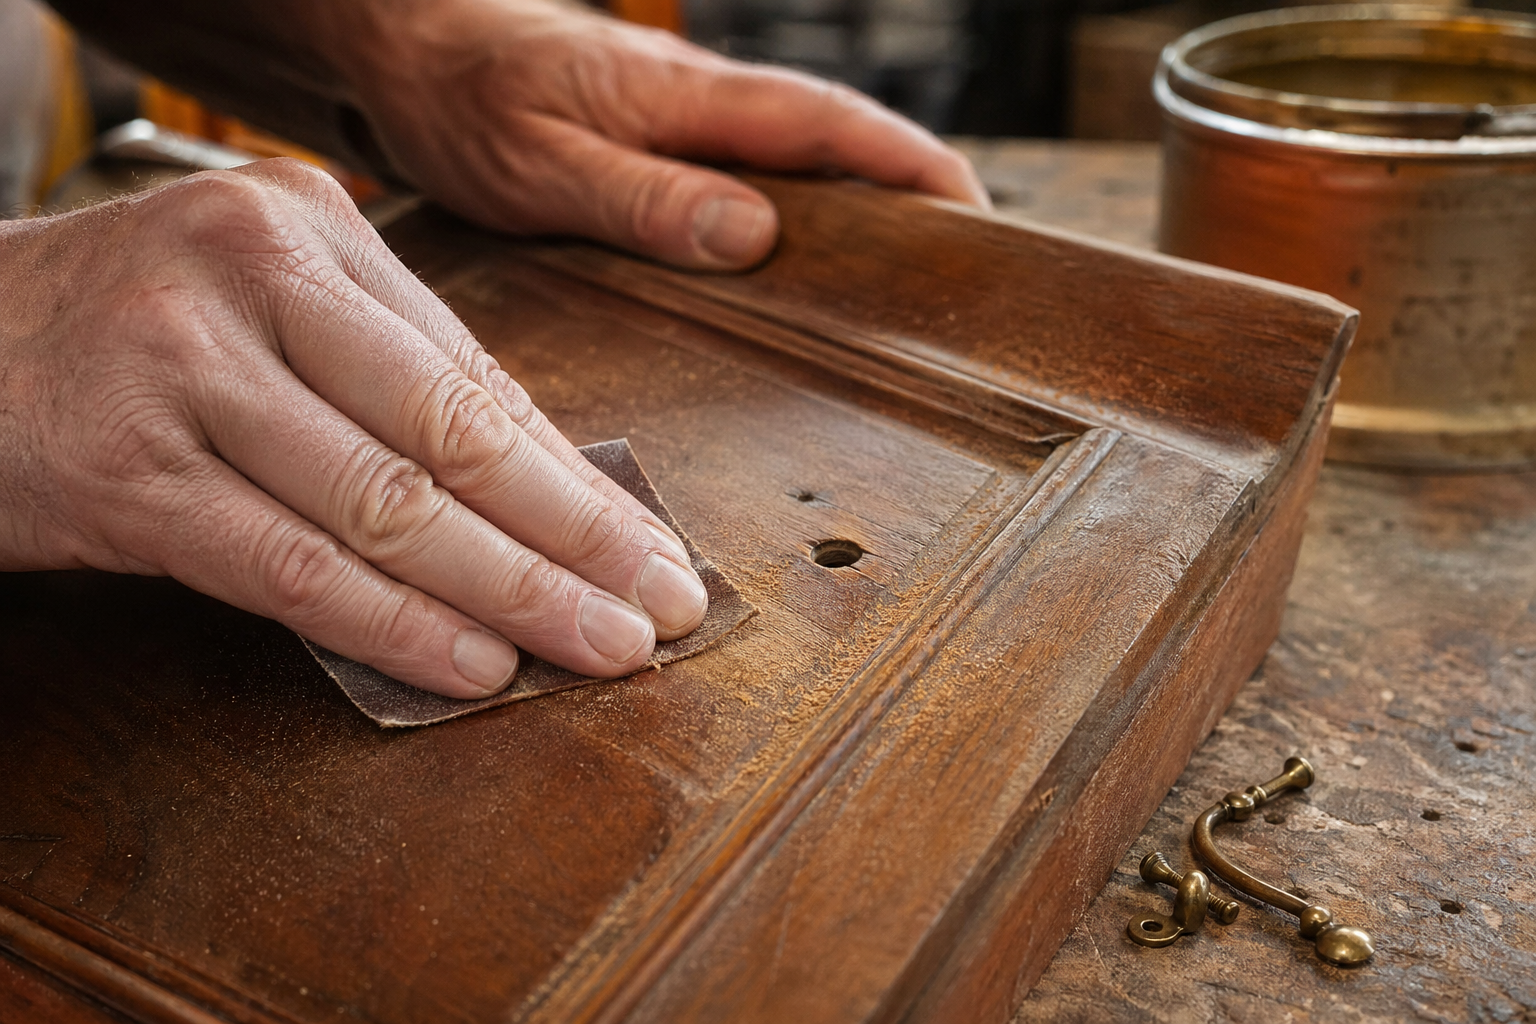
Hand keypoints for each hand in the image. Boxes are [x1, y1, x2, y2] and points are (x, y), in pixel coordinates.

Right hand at [0, 159, 707, 696]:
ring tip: (597, 645)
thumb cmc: (128, 331)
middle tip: (661, 605)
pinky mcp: (124, 473)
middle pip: (454, 432)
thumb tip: (549, 487)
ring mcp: (182, 370)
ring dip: (511, 591)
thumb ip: (394, 382)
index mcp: (309, 228)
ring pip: (387, 505)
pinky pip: (291, 567)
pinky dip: (394, 625)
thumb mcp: (267, 313)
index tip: (650, 545)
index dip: (578, 476)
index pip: (477, 374)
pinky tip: (471, 663)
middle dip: (577, 535)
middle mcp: (251, 277)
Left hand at [320, 0, 988, 268]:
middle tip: (953, 271)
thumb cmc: (459, 96)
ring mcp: (682, 123)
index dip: (912, 168)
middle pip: (835, 146)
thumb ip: (645, 199)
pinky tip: (787, 264)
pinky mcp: (657, 145)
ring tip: (889, 285)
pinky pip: (746, 179)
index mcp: (688, 101)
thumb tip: (753, 236)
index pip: (832, 127)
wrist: (402, 48)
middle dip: (906, 197)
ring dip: (851, 212)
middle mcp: (701, 107)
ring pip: (794, 165)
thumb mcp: (541, 164)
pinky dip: (788, 217)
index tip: (973, 215)